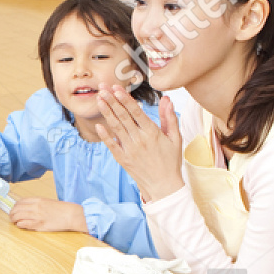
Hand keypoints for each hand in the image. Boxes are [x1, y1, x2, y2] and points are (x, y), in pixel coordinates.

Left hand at [9, 197, 87, 233]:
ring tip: (13, 221)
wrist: (70, 215)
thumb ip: (38, 204)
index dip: (15, 206)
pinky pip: (24, 224)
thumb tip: (29, 208)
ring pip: (18, 216)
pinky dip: (20, 224)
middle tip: (11, 217)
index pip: (21, 201)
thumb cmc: (62, 209)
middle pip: (17, 208)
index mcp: (38, 200)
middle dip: (12, 213)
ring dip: (13, 219)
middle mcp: (36, 206)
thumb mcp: (48, 202)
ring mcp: (37, 215)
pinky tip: (19, 225)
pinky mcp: (39, 224)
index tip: (14, 209)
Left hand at [94, 86, 185, 203]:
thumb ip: (169, 117)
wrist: (163, 186)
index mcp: (152, 132)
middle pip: (123, 116)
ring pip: (115, 127)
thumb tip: (167, 98)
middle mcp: (139, 139)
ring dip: (106, 112)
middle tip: (102, 88)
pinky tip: (98, 125)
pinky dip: (105, 135)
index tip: (116, 88)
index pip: (136, 111)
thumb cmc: (171, 161)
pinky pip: (111, 145)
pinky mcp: (122, 159)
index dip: (125, 99)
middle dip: (112, 100)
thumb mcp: (175, 138)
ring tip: (99, 99)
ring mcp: (129, 149)